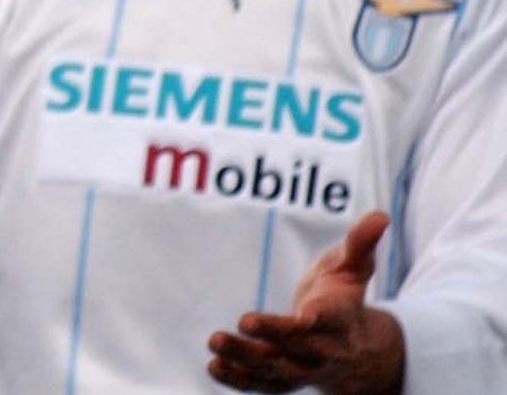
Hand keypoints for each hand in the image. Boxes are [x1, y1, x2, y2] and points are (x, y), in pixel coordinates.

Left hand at [206, 210, 405, 393]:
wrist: (352, 349)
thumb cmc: (343, 297)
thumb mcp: (354, 269)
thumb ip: (360, 244)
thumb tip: (379, 215)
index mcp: (341, 318)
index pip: (330, 318)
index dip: (318, 317)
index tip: (304, 315)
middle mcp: (324, 348)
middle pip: (299, 345)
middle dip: (273, 334)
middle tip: (243, 320)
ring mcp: (303, 367)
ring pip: (276, 368)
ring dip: (245, 358)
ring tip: (215, 341)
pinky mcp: (283, 378)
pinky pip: (261, 384)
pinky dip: (238, 379)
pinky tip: (213, 367)